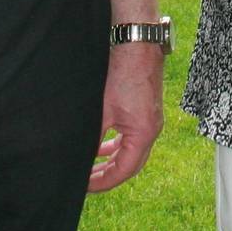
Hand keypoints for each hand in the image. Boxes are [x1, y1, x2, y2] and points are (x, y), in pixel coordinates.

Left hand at [88, 43, 164, 192]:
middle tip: (86, 183)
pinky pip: (133, 138)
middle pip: (131, 166)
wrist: (136, 43)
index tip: (84, 186)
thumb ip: (92, 137)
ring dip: (112, 162)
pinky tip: (102, 145)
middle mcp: (152, 130)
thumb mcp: (101, 110)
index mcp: (143, 134)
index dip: (103, 182)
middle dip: (108, 176)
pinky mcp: (146, 111)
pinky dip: (118, 146)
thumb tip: (79, 156)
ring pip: (133, 152)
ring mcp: (151, 120)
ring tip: (91, 168)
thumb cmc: (121, 73)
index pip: (124, 171)